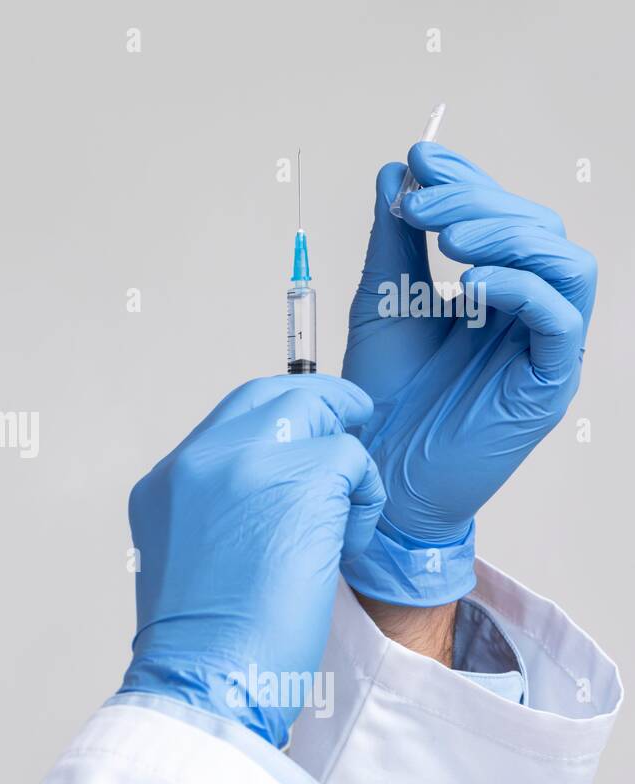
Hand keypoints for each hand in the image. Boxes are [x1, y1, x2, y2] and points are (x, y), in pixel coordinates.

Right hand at [120, 375, 384, 747]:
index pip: (231, 417)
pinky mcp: (298, 481)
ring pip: (319, 417)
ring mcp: (245, 464)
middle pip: (274, 395)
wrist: (206, 682)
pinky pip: (353, 461)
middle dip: (323, 408)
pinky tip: (347, 545)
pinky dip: (365, 500)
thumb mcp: (187, 557)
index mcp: (165, 482)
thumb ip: (217, 507)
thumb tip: (275, 489)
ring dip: (346, 465)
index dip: (280, 417)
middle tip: (355, 427)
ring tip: (345, 520)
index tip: (312, 433)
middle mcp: (197, 461)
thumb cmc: (205, 644)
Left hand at [341, 143, 595, 605]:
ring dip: (505, 234)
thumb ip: (394, 239)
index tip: (419, 158)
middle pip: (538, 228)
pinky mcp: (547, 382)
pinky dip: (521, 286)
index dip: (467, 179)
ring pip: (564, 261)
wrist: (374, 469)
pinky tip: (470, 282)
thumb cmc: (381, 394)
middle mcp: (528, 311)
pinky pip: (561, 318)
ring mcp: (543, 346)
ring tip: (445, 237)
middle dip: (477, 202)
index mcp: (494, 289)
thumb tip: (400, 169)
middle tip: (418, 203)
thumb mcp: (382, 299)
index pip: (502, 215)